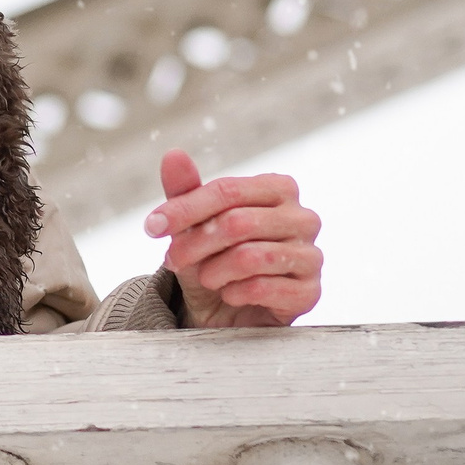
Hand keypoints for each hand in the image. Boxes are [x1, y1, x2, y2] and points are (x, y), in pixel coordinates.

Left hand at [143, 149, 321, 328]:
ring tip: (206, 277)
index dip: (186, 208)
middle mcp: (303, 218)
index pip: (228, 191)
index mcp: (279, 189)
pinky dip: (235, 293)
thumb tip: (173, 154)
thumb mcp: (193, 224)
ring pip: (251, 257)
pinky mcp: (310, 292)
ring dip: (214, 271)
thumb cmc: (214, 256)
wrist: (228, 310)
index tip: (153, 226)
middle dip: (195, 244)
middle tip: (172, 259)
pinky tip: (230, 294)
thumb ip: (185, 190)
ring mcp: (311, 255)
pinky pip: (265, 288)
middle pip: (238, 223)